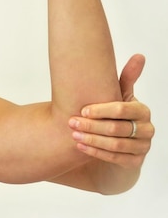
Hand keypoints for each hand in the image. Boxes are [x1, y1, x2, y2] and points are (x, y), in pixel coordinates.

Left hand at [69, 54, 153, 168]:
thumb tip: (139, 55)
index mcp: (143, 111)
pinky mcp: (135, 162)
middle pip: (117, 128)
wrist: (119, 141)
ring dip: (92, 140)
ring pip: (115, 145)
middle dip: (92, 126)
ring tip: (73, 134)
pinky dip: (95, 152)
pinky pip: (114, 158)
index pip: (123, 110)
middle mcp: (147, 129)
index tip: (82, 110)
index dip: (101, 110)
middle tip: (71, 122)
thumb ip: (126, 78)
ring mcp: (143, 147)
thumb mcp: (120, 96)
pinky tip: (80, 146)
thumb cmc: (116, 114)